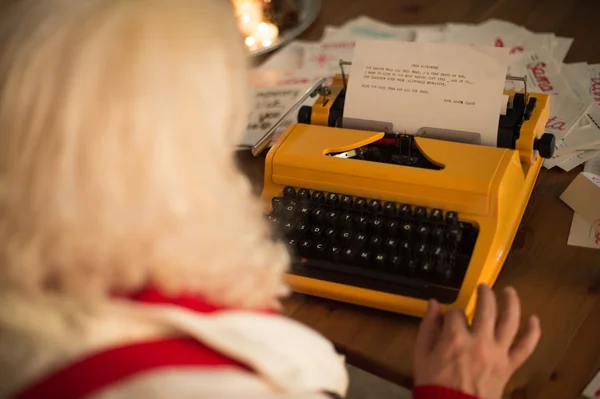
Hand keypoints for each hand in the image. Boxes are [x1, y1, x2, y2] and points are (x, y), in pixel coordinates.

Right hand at [413, 284, 540, 398]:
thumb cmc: (434, 384)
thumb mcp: (421, 355)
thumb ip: (427, 327)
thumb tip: (434, 303)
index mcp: (455, 338)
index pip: (456, 313)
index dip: (452, 314)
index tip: (448, 320)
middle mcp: (479, 341)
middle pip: (486, 309)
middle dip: (484, 294)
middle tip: (483, 287)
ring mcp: (497, 353)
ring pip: (509, 321)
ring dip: (511, 303)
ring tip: (509, 291)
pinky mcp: (509, 366)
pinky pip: (525, 348)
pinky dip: (532, 333)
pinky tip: (534, 319)